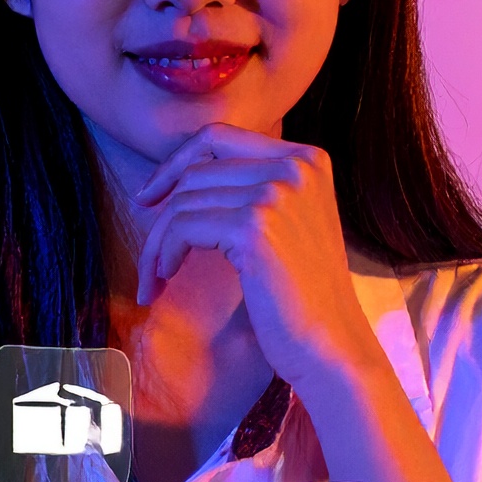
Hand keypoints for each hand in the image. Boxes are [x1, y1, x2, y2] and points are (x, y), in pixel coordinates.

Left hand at [134, 124, 380, 396]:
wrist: (331, 345)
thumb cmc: (303, 295)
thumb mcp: (289, 222)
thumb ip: (252, 187)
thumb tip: (177, 176)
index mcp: (308, 159)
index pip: (219, 136)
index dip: (176, 163)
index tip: (151, 196)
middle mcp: (296, 166)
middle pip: (196, 171)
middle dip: (162, 213)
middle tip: (150, 255)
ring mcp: (276, 193)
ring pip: (184, 201)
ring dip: (159, 242)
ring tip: (155, 276)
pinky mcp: (254, 227)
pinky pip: (183, 227)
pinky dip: (165, 252)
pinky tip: (167, 277)